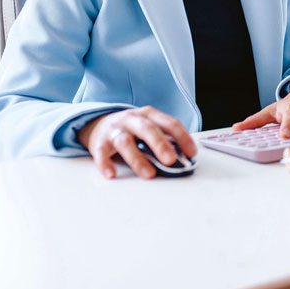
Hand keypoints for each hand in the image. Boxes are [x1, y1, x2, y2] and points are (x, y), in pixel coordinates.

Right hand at [77, 106, 196, 179]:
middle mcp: (132, 119)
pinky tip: (111, 174)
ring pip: (125, 141)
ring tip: (148, 174)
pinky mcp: (99, 141)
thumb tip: (182, 159)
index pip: (169, 123)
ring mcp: (115, 129)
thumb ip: (164, 140)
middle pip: (147, 129)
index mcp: (149, 114)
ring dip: (137, 158)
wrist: (98, 124)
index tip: (191, 153)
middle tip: (171, 160)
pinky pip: (101, 152)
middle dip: (160, 144)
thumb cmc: (131, 129)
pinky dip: (105, 163)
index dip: (182, 137)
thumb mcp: (149, 129)